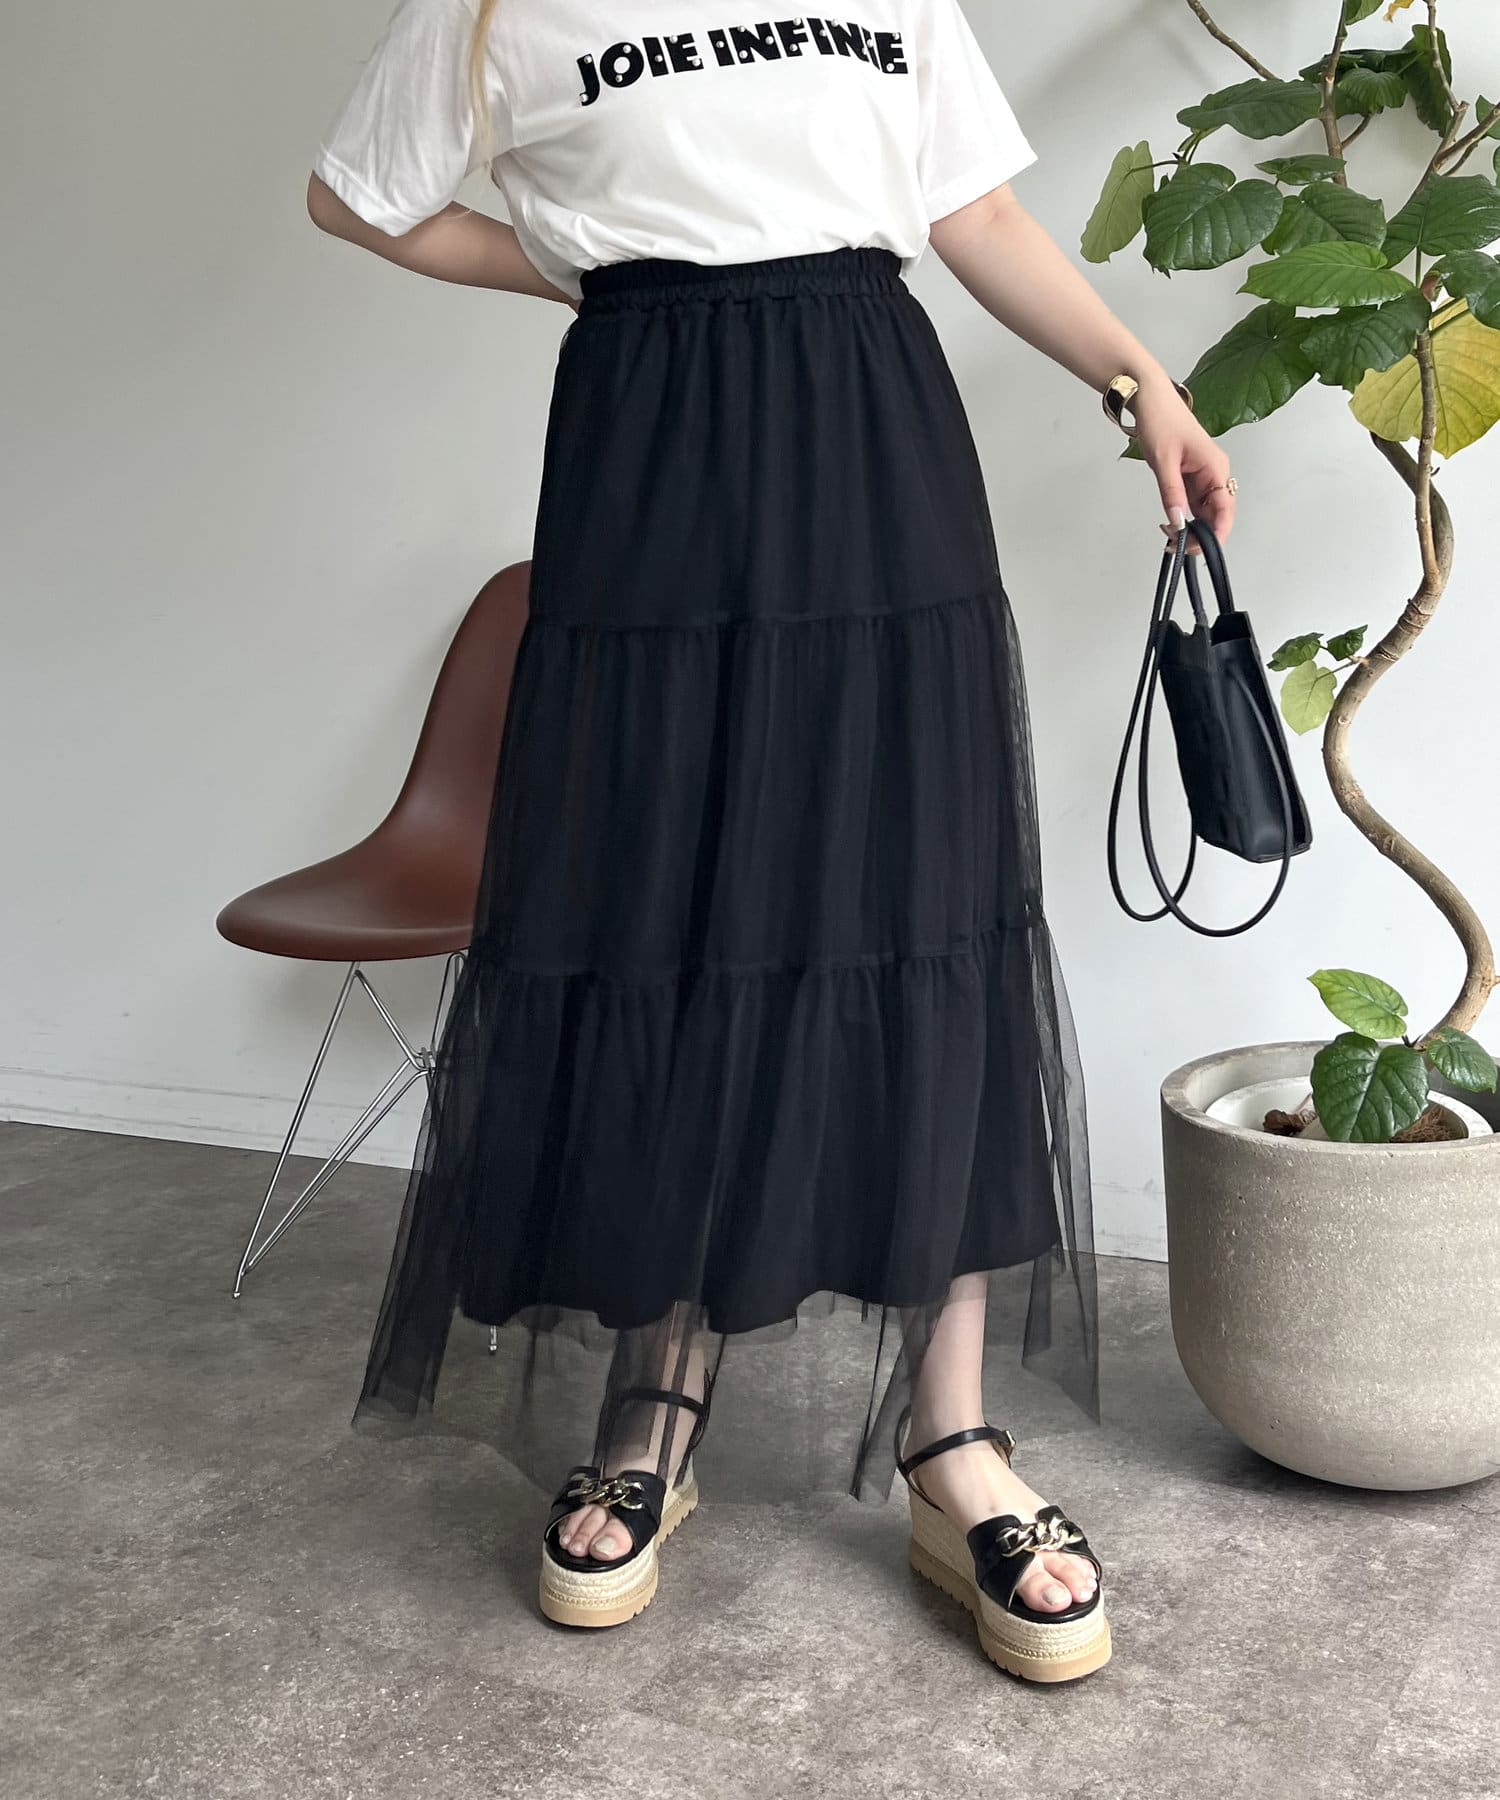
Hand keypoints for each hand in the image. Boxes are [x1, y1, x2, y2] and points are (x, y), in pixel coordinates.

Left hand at [1132, 376, 1236, 551]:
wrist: (1149, 398)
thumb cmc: (1161, 419)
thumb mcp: (1164, 460)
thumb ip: (1172, 493)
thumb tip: (1178, 522)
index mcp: (1215, 467)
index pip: (1225, 509)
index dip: (1216, 533)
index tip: (1200, 549)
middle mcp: (1214, 474)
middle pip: (1216, 515)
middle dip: (1199, 535)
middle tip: (1175, 546)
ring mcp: (1202, 477)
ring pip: (1203, 512)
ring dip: (1189, 528)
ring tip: (1167, 536)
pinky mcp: (1189, 477)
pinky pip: (1191, 504)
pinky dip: (1182, 516)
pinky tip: (1169, 523)